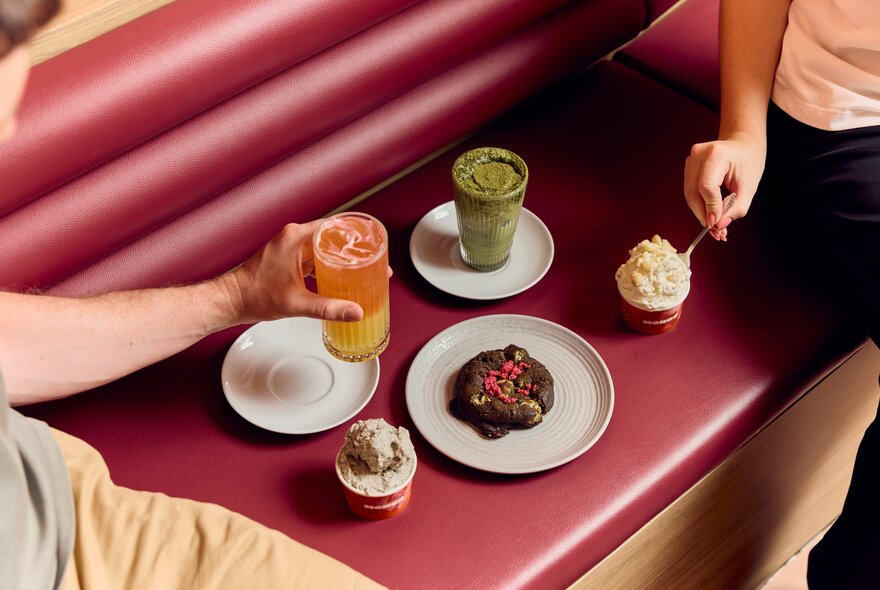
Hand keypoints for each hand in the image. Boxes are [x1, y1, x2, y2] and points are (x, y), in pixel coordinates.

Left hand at [218, 220, 364, 323]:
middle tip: (372, 260)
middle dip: (352, 249)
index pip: (334, 226)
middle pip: (332, 236)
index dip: (356, 235)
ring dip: (341, 258)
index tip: (371, 243)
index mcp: (296, 238)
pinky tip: (339, 279)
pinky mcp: (288, 258)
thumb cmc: (253, 296)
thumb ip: (328, 308)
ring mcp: (290, 247)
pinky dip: (328, 266)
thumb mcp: (297, 303)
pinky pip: (315, 257)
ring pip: (324, 247)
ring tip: (360, 270)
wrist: (231, 301)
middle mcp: (293, 237)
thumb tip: (354, 311)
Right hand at [683, 133, 764, 240]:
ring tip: (715, 226)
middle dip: (703, 215)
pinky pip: (690, 191)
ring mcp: (690, 160)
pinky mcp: (688, 167)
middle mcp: (698, 154)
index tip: (717, 225)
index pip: (706, 187)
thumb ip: (735, 208)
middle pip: (692, 193)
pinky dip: (699, 205)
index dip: (710, 208)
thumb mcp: (749, 187)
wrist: (743, 144)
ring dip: (700, 213)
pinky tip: (710, 215)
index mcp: (716, 154)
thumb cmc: (749, 162)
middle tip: (715, 231)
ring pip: (689, 195)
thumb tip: (718, 226)